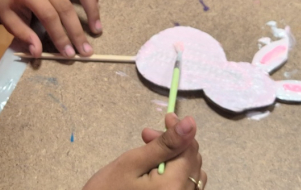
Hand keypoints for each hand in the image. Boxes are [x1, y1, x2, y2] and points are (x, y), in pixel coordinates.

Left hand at [0, 0, 100, 56]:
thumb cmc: (8, 5)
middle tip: (86, 50)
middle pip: (67, 7)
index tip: (69, 54)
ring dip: (93, 9)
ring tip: (96, 28)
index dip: (60, 36)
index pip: (49, 16)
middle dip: (77, 32)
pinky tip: (95, 5)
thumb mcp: (9, 21)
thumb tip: (38, 52)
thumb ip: (24, 36)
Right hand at [84, 114, 205, 189]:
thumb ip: (164, 144)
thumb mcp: (132, 162)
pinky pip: (186, 187)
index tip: (164, 118)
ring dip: (175, 159)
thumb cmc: (107, 189)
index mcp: (174, 186)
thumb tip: (190, 124)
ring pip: (192, 174)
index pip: (189, 149)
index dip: (178, 130)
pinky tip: (157, 172)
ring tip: (150, 155)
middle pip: (192, 161)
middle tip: (146, 136)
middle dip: (174, 144)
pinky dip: (176, 175)